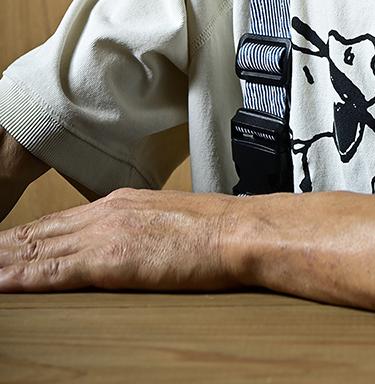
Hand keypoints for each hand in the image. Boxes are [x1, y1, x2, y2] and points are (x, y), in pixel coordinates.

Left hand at [0, 188, 240, 291]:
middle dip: (6, 246)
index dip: (25, 237)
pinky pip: (56, 271)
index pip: (60, 223)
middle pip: (41, 233)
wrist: (239, 230)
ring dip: (5, 260)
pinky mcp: (112, 259)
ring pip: (39, 248)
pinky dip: (24, 278)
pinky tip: (2, 283)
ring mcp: (107, 233)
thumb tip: (132, 244)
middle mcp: (107, 212)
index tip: (3, 245)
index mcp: (121, 204)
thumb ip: (143, 228)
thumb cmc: (218, 231)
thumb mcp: (171, 221)